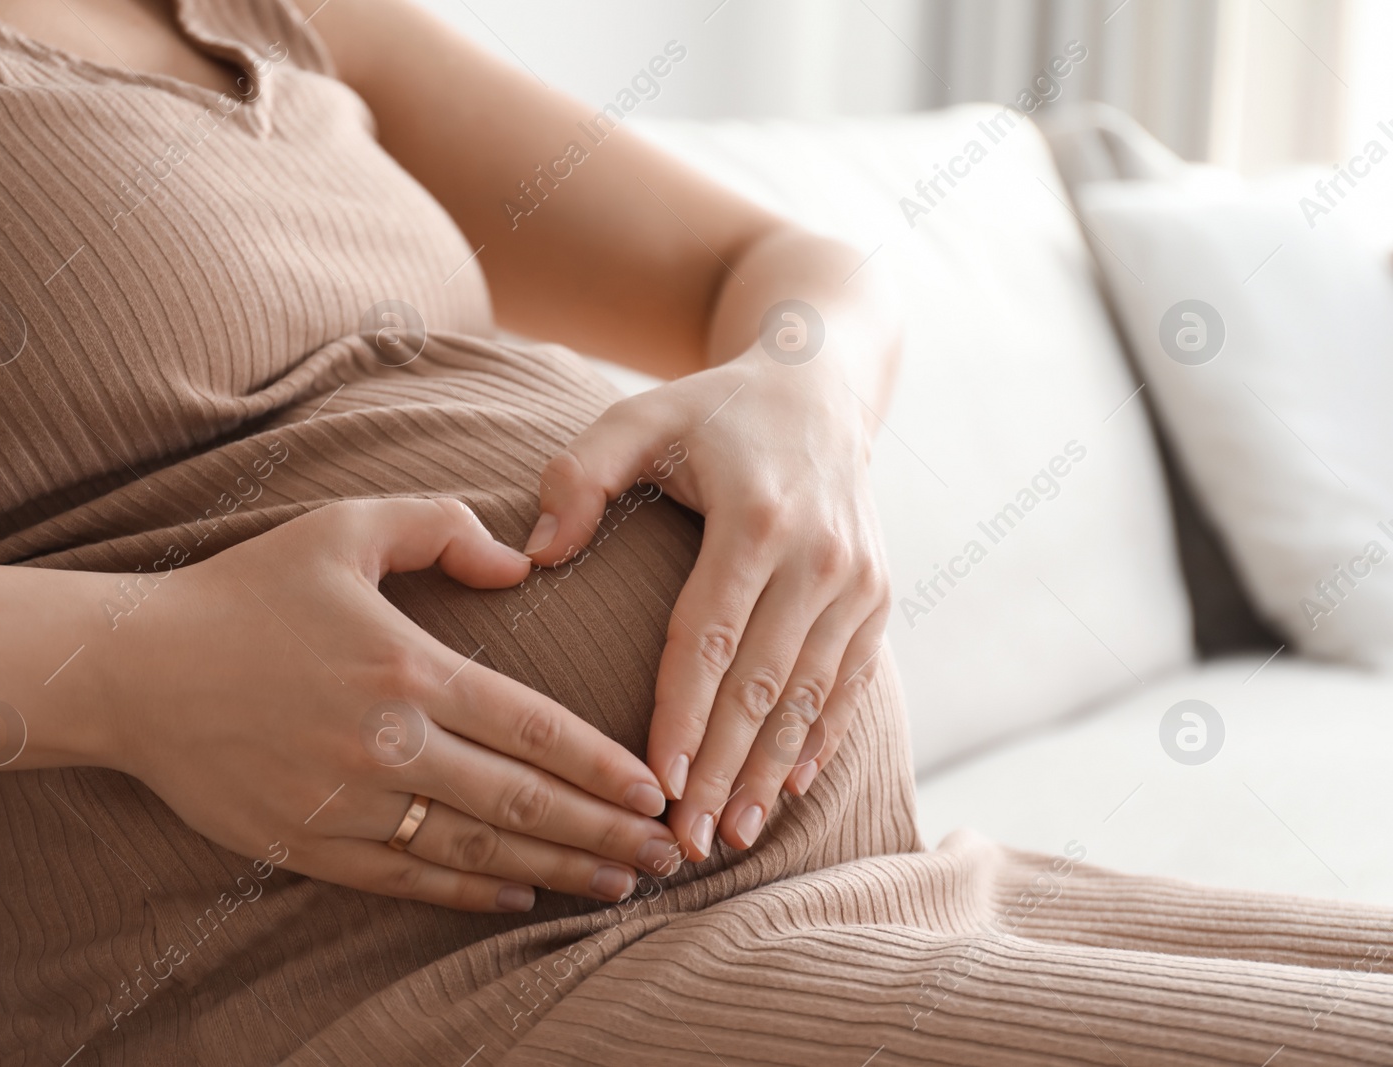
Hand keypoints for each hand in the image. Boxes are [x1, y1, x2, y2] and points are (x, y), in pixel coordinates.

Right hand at [106, 498, 677, 911]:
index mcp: (408, 667)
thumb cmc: (246, 590)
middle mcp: (388, 744)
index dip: (604, 765)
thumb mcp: (344, 526)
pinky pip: (407, 879)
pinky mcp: (308, 843)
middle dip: (605, 832)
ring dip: (555, 870)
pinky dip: (469, 891)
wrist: (135, 669)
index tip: (655, 790)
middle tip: (666, 853)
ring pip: (476, 850)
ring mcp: (347, 804)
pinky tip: (517, 895)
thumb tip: (520, 561)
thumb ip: (442, 526)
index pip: (534, 727)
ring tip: (615, 883)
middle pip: (523, 801)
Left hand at [523, 351, 889, 861]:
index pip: (708, 637)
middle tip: (687, 842)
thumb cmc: (712, 411)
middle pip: (760, 684)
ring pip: (808, 697)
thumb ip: (578, 473)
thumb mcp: (638, 415)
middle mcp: (819, 555)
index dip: (683, 717)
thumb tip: (534, 554)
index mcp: (756, 518)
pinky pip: (848, 683)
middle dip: (723, 771)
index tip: (658, 786)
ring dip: (771, 772)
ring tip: (735, 835)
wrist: (821, 390)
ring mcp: (859, 582)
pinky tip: (788, 790)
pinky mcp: (879, 597)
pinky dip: (819, 739)